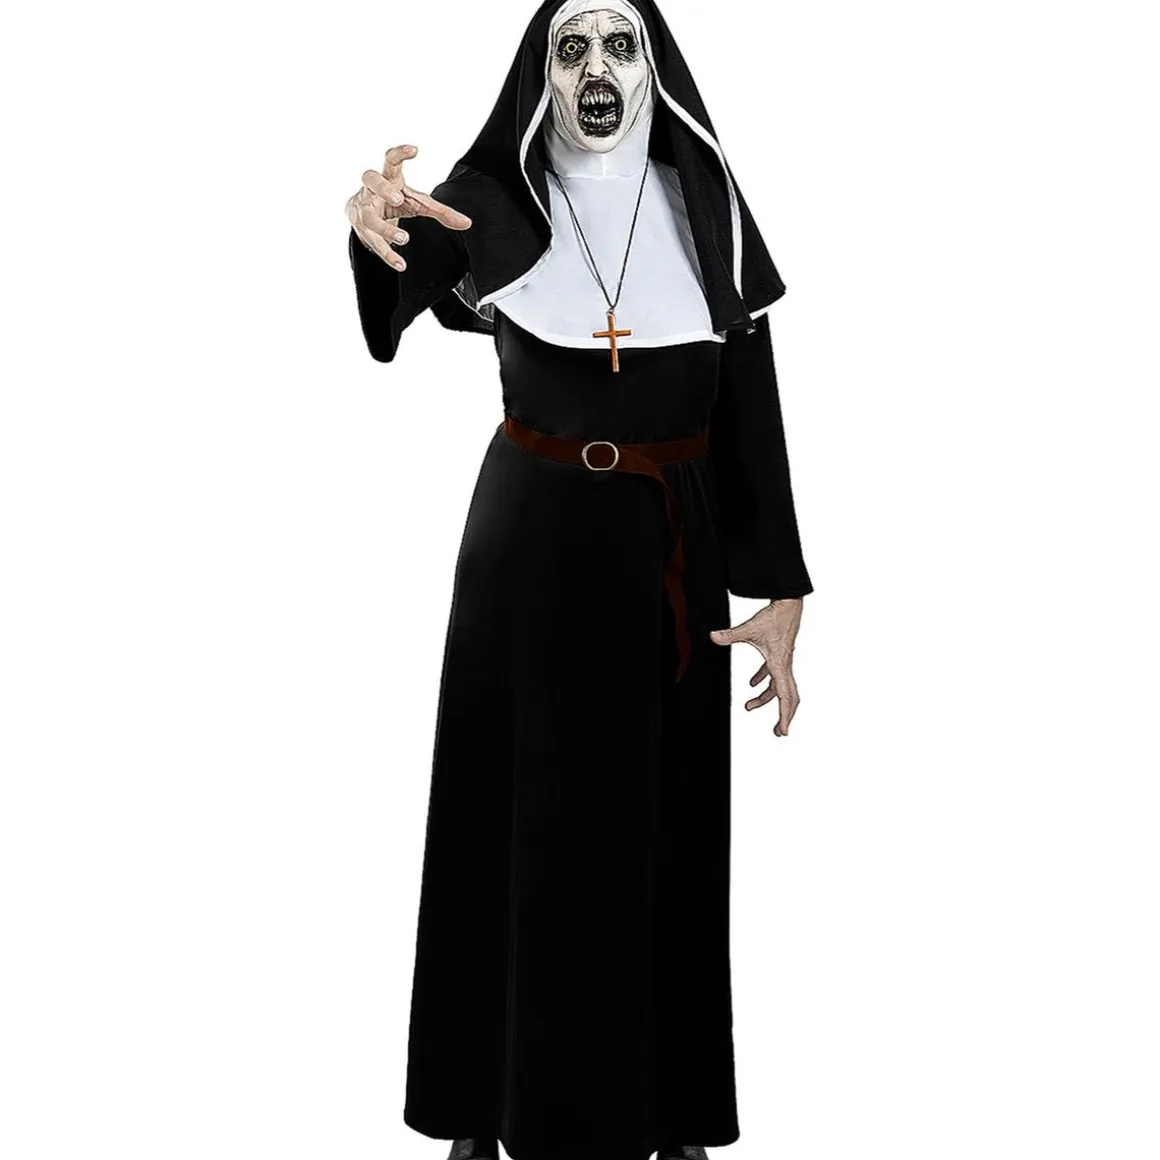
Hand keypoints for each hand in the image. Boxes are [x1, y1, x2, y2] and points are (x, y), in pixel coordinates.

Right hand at [345, 143, 472, 270]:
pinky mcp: (361, 229)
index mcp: (388, 177)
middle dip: (383, 189)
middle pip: (370, 180)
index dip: (400, 153)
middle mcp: (372, 190)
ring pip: (369, 217)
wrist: (364, 214)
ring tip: (403, 239)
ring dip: (385, 229)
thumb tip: (468, 223)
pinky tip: (400, 264)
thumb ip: (442, 212)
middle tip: (397, 198)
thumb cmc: (394, 202)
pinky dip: (387, 255)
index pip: (390, 160)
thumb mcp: (419, 204)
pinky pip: (372, 242)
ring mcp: (363, 209)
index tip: (414, 149)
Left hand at [709, 597, 803, 735]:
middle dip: (783, 716)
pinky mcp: (779, 655)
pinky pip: (773, 675)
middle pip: (788, 697)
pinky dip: (763, 683)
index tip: (783, 730)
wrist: (788, 603)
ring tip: (749, 707)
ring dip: (766, 699)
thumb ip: (730, 635)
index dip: (784, 715)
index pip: (783, 696)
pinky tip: (751, 685)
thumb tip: (713, 637)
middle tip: (778, 732)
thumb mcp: (749, 628)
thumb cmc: (774, 617)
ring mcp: (783, 662)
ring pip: (778, 687)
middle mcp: (784, 666)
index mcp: (779, 664)